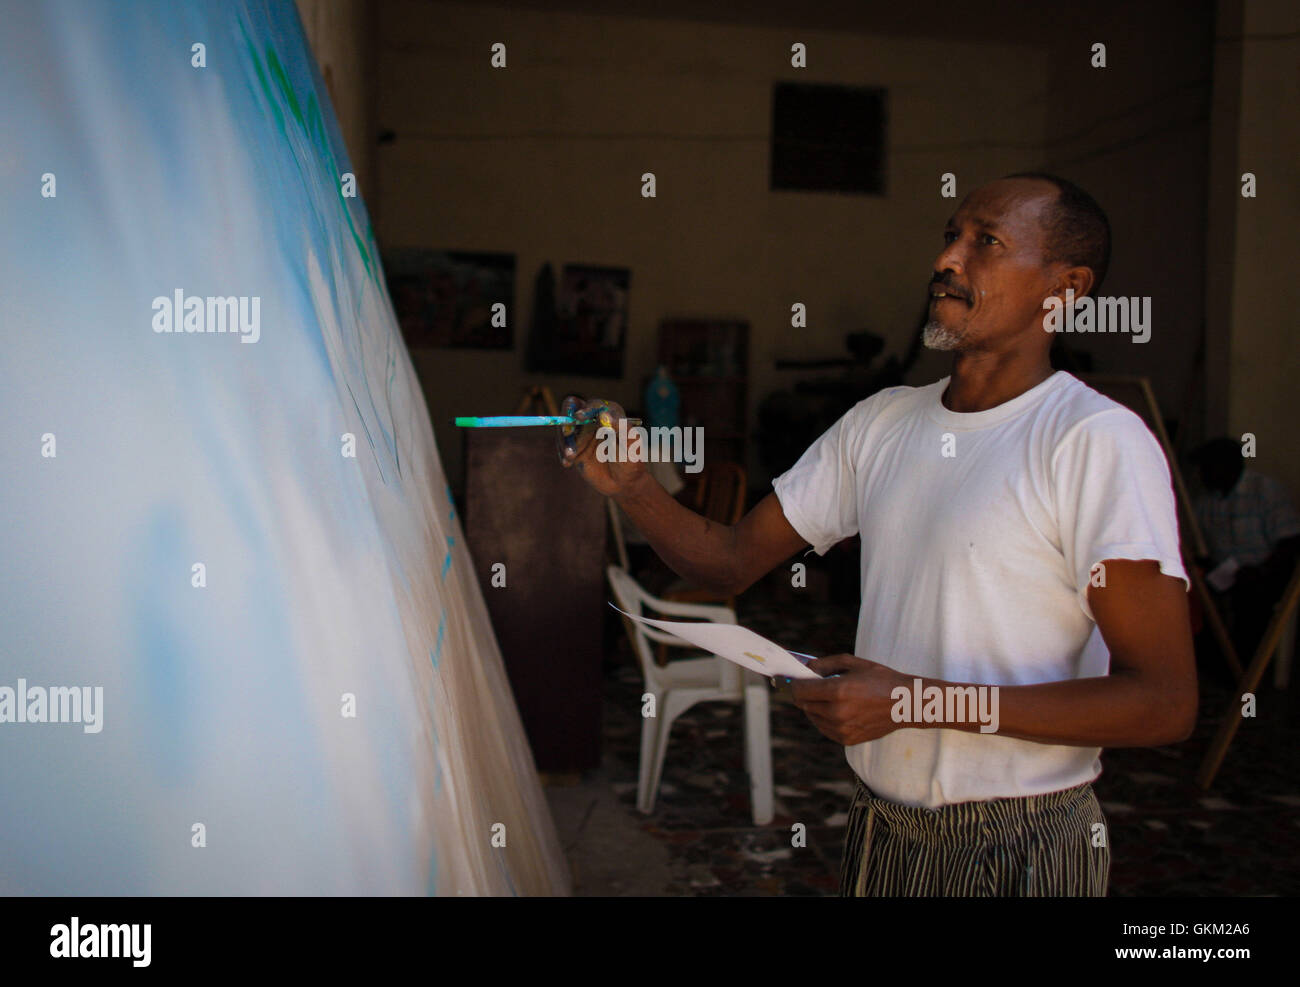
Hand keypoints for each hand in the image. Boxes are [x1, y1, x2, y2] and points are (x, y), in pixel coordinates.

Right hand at [556, 394, 648, 497]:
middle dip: (566, 420)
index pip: (593, 405)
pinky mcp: (574, 448)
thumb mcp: (632, 444)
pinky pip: (562, 447)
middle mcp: (592, 420)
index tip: (580, 418)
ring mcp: (581, 434)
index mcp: (608, 413)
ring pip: (564, 430)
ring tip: (570, 457)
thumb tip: (603, 415)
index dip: (586, 409)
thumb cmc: (631, 460)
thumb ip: (621, 427)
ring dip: (564, 441)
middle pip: (571, 411)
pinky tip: (567, 463)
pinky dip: (562, 453)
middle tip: (566, 432)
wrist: (623, 482)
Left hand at [790, 654, 909, 745]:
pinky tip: (838, 710)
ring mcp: (842, 729)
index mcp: (838, 691)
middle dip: (805, 694)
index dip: (796, 684)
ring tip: (832, 697)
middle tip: (814, 686)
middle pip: (803, 705)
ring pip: (813, 717)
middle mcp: (837, 713)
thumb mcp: (854, 663)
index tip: (797, 680)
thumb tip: (806, 668)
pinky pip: (824, 729)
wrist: (906, 704)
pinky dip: (825, 719)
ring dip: (815, 707)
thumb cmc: (881, 679)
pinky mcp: (847, 740)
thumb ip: (826, 664)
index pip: (800, 691)